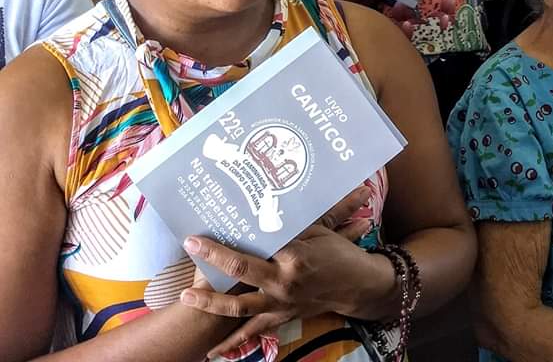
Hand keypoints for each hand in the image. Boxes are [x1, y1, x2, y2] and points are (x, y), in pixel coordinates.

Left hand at [180, 188, 385, 357]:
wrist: (357, 286)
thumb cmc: (340, 253)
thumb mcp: (319, 231)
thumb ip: (291, 226)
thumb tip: (265, 212)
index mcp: (293, 256)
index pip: (255, 244)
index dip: (229, 238)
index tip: (205, 230)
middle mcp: (283, 281)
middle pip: (239, 272)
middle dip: (212, 259)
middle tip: (190, 247)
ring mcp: (280, 303)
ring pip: (238, 306)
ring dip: (210, 302)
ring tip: (186, 297)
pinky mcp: (281, 317)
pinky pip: (252, 332)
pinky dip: (231, 342)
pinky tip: (212, 351)